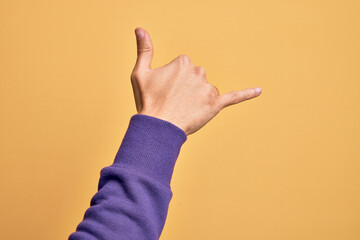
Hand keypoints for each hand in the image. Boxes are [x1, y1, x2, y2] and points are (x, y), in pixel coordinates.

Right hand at [130, 27, 261, 135]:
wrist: (159, 127)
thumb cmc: (148, 101)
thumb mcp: (140, 73)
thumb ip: (144, 50)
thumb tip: (140, 28)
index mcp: (183, 61)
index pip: (183, 68)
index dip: (173, 81)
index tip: (165, 91)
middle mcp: (199, 71)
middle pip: (196, 78)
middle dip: (187, 89)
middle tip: (174, 102)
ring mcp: (209, 88)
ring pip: (206, 90)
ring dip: (198, 98)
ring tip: (184, 110)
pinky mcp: (216, 104)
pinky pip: (234, 97)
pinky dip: (246, 94)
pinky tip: (259, 91)